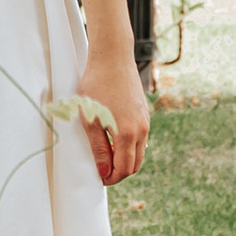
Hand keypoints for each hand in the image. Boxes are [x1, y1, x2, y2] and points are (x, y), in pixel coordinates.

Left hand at [75, 46, 149, 186]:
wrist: (113, 57)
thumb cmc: (96, 86)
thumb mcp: (90, 119)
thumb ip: (99, 148)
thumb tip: (104, 172)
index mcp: (127, 134)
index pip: (124, 169)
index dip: (111, 178)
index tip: (99, 178)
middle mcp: (141, 130)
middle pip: (135, 165)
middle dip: (119, 172)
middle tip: (101, 169)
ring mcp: (145, 121)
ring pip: (139, 152)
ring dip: (124, 158)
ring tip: (105, 152)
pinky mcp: (144, 113)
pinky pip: (140, 139)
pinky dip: (129, 146)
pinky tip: (112, 137)